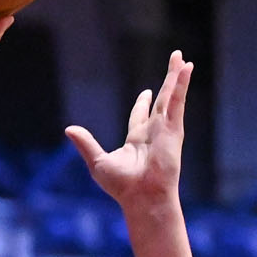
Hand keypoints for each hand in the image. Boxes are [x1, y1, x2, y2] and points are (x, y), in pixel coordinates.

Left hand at [65, 52, 192, 210]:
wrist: (142, 198)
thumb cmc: (122, 187)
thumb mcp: (97, 162)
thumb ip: (86, 143)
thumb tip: (69, 129)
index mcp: (137, 140)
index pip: (141, 116)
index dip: (143, 103)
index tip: (146, 93)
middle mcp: (154, 133)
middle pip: (161, 101)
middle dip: (166, 84)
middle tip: (172, 67)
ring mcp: (166, 130)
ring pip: (172, 97)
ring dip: (177, 77)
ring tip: (182, 59)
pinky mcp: (174, 130)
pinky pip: (177, 102)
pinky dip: (181, 85)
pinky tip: (186, 69)